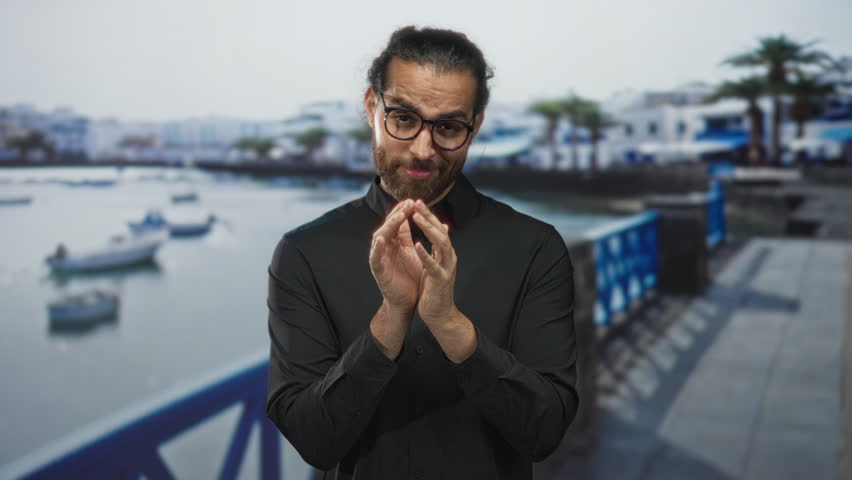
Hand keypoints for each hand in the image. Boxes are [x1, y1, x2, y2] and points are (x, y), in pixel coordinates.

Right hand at [369, 199, 421, 311]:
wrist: (407, 302)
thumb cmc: (409, 278)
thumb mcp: (411, 252)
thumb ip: (408, 236)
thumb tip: (414, 217)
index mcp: (393, 244)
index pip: (397, 223)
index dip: (403, 211)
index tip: (413, 201)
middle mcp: (385, 249)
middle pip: (388, 226)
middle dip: (397, 214)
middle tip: (407, 204)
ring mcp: (380, 259)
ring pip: (379, 238)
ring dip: (388, 226)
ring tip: (398, 216)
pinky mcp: (378, 271)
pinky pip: (375, 258)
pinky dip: (376, 248)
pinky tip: (381, 239)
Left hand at [411, 200, 457, 327]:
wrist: (440, 314)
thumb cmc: (434, 289)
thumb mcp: (435, 264)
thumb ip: (437, 247)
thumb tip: (443, 227)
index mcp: (445, 254)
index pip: (438, 229)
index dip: (428, 215)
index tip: (417, 202)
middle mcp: (448, 258)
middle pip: (441, 232)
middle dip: (429, 216)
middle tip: (417, 203)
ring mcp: (446, 268)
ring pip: (441, 244)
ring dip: (429, 229)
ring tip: (417, 217)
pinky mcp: (441, 280)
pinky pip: (433, 265)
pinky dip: (426, 254)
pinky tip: (418, 244)